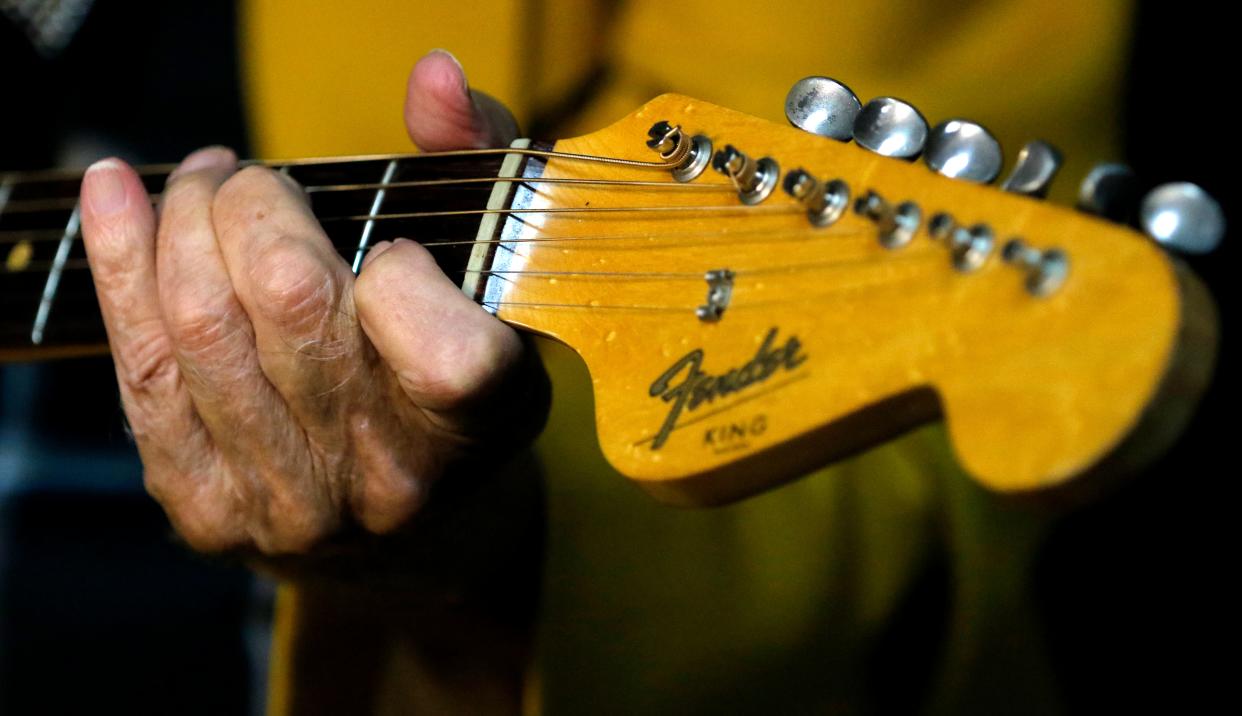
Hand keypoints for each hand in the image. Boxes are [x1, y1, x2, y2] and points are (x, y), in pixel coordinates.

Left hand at [80, 50, 547, 555]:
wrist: (407, 528)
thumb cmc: (454, 370)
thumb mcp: (497, 270)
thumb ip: (476, 159)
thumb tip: (433, 78)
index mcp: (477, 425)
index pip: (445, 353)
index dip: (405, 278)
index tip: (393, 257)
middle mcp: (387, 477)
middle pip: (290, 303)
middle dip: (254, 206)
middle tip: (254, 183)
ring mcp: (294, 500)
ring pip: (203, 326)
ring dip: (184, 220)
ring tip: (200, 185)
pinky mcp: (211, 507)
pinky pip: (144, 371)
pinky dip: (121, 266)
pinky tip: (119, 200)